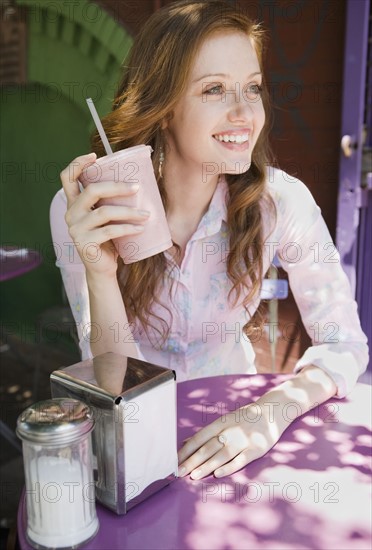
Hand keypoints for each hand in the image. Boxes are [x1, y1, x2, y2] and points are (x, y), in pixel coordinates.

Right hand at [60, 153, 149, 276]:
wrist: (102, 268)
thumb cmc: (108, 239)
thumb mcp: (106, 217)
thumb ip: (109, 202)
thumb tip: (137, 182)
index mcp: (74, 203)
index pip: (68, 177)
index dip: (78, 163)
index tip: (95, 155)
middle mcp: (71, 213)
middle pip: (92, 191)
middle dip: (116, 186)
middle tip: (137, 187)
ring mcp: (76, 229)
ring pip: (104, 212)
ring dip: (129, 212)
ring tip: (146, 214)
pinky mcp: (85, 243)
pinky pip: (110, 231)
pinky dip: (128, 228)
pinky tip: (140, 228)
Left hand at [177, 402, 281, 478]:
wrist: (274, 410)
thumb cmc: (246, 417)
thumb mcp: (225, 420)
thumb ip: (207, 432)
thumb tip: (185, 442)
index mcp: (221, 422)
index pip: (200, 437)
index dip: (186, 449)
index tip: (174, 461)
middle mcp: (231, 430)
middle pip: (208, 447)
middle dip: (192, 460)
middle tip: (179, 472)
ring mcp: (244, 440)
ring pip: (222, 454)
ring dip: (206, 466)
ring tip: (193, 475)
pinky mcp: (256, 449)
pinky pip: (241, 459)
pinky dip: (229, 466)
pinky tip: (218, 474)